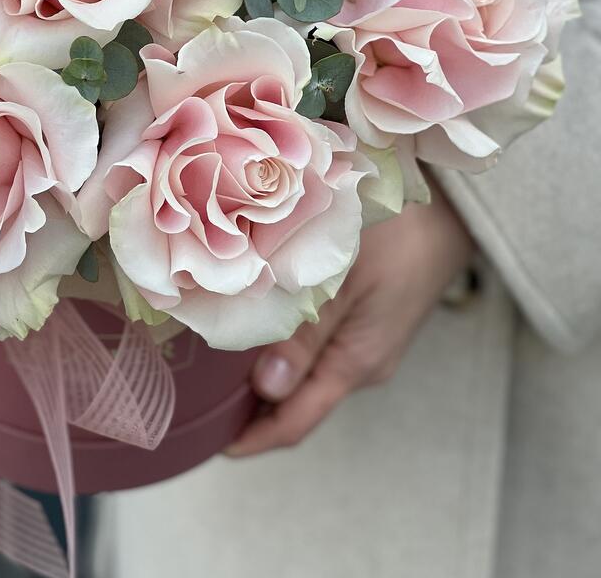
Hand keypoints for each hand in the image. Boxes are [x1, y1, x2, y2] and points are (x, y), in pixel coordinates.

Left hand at [227, 179, 474, 456]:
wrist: (455, 208)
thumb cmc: (399, 233)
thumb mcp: (344, 279)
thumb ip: (306, 336)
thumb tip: (265, 388)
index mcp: (355, 363)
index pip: (294, 421)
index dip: (250, 437)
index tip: (205, 439)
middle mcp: (360, 364)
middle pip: (295, 404)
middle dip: (247, 407)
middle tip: (194, 396)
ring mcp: (364, 345)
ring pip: (304, 377)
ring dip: (262, 376)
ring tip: (212, 367)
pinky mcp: (365, 323)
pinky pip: (316, 352)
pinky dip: (282, 352)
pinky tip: (255, 332)